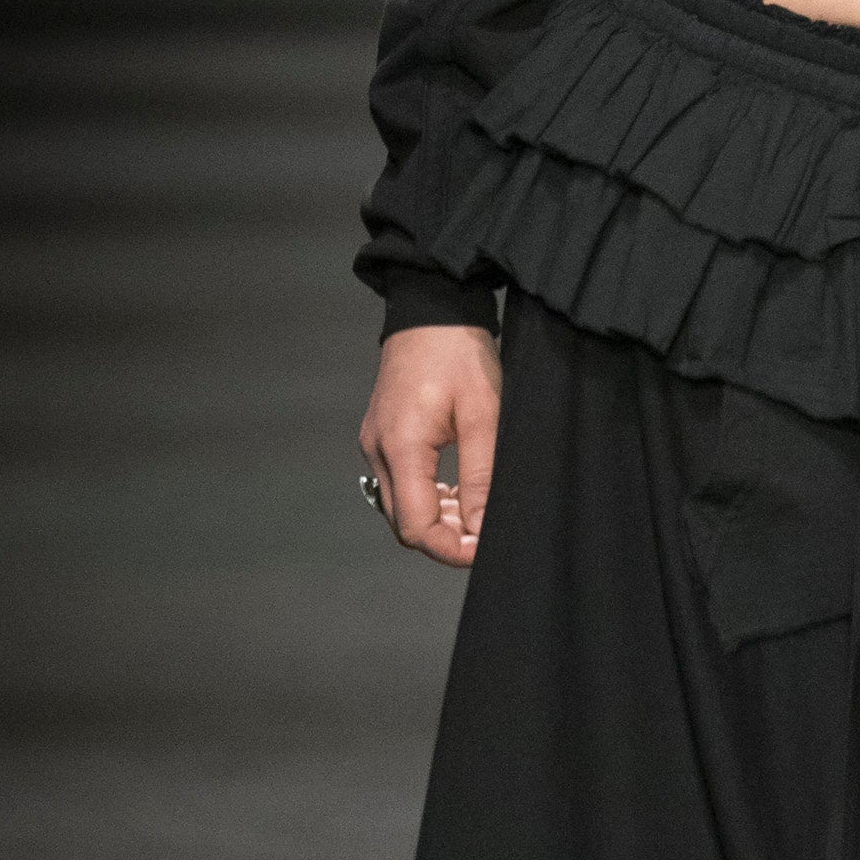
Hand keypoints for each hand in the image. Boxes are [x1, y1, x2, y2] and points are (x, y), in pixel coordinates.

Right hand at [359, 323, 500, 567]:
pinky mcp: (380, 436)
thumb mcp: (482, 415)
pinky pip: (398, 485)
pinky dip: (426, 498)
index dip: (451, 549)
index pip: (417, 527)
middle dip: (445, 539)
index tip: (485, 549)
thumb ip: (480, 478)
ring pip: (400, 507)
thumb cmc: (459, 354)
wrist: (431, 309)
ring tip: (476, 513)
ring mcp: (374, 443)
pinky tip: (456, 493)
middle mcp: (378, 450)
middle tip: (486, 534)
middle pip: (405, 524)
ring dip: (436, 520)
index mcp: (401, 447)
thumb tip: (479, 530)